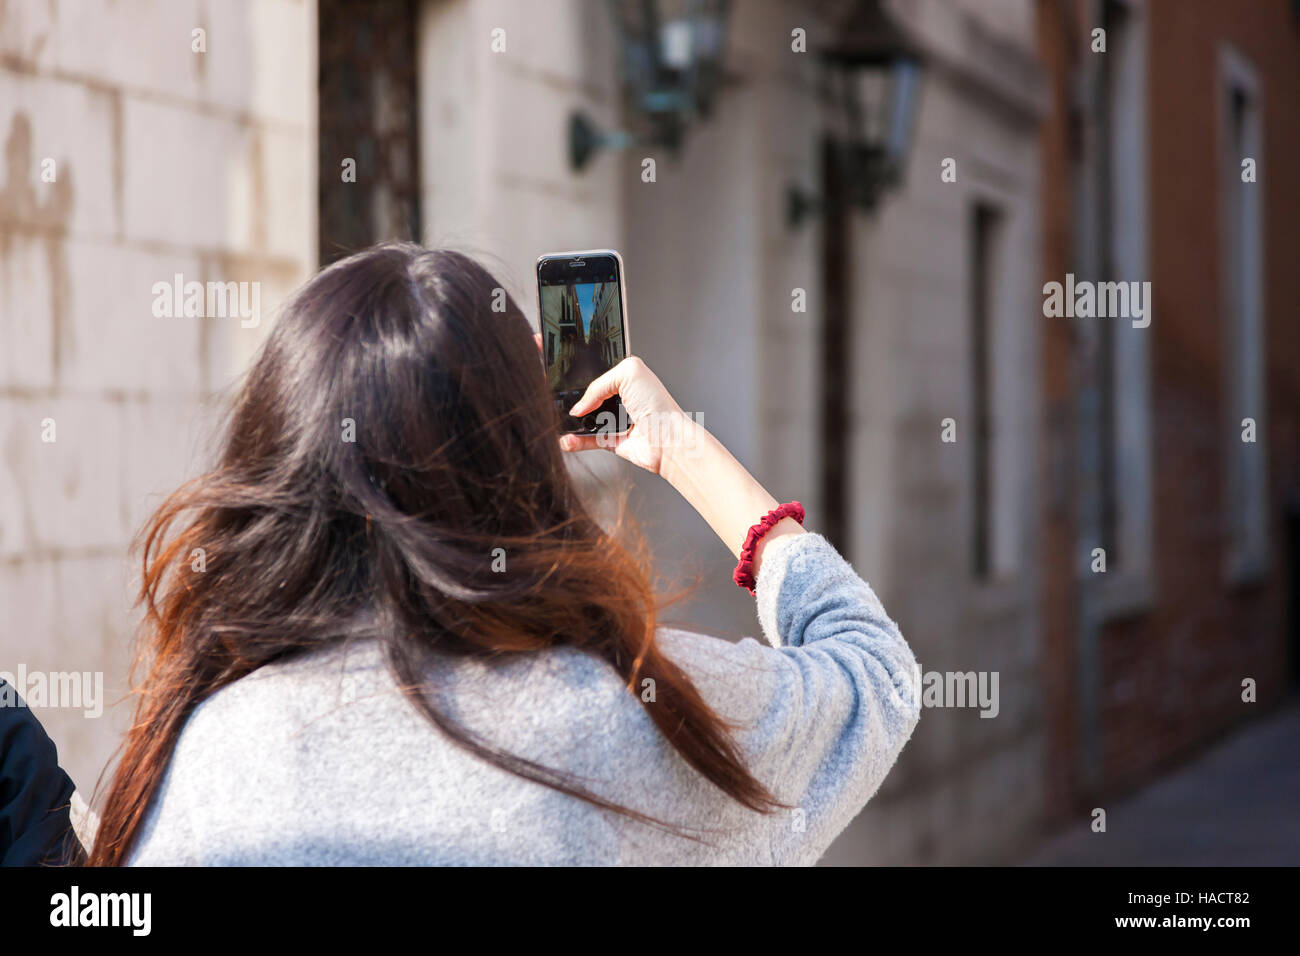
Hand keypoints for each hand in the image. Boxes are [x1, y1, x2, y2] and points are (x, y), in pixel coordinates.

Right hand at [558, 356, 687, 475]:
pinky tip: (568, 438)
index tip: (566, 382)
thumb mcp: (628, 374)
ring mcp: (617, 420)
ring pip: (585, 420)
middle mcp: (622, 398)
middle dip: (574, 400)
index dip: (581, 376)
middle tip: (562, 401)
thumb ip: (598, 384)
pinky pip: (588, 441)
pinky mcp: (613, 441)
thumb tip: (580, 405)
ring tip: (562, 421)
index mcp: (628, 377)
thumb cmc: (659, 405)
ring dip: (572, 422)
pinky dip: (576, 441)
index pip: (598, 372)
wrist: (668, 440)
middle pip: (589, 397)